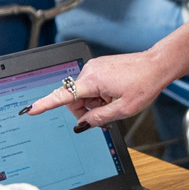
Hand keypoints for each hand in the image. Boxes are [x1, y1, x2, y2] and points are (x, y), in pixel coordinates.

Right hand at [24, 50, 180, 128]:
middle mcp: (89, 71)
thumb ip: (99, 118)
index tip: (31, 109)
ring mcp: (93, 67)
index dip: (45, 104)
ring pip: (83, 93)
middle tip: (105, 113)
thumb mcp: (123, 109)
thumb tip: (82, 124)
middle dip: (85, 110)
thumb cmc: (144, 84)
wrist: (156, 65)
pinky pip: (90, 86)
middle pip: (74, 98)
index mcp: (92, 80)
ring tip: (114, 100)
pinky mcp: (98, 67)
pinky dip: (98, 94)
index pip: (62, 95)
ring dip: (94, 102)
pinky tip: (113, 94)